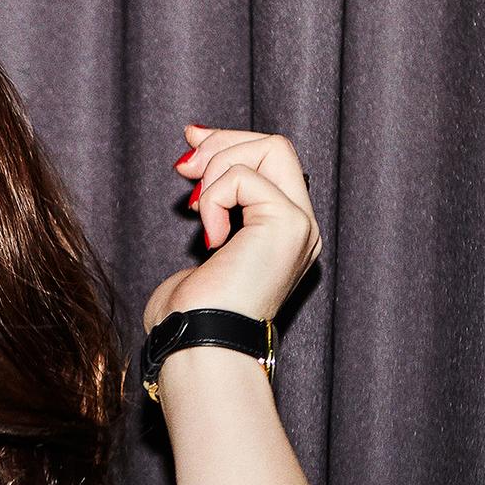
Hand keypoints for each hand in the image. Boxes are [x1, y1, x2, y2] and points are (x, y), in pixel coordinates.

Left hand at [142, 123, 320, 330]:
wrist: (197, 344)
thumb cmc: (190, 313)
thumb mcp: (198, 244)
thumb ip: (208, 201)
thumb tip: (192, 160)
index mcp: (283, 233)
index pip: (272, 161)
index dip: (230, 142)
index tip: (191, 140)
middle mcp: (301, 227)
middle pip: (276, 145)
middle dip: (223, 144)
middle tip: (184, 168)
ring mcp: (300, 225)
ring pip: (268, 148)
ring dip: (215, 170)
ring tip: (194, 210)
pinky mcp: (288, 224)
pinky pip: (243, 177)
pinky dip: (213, 197)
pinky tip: (209, 237)